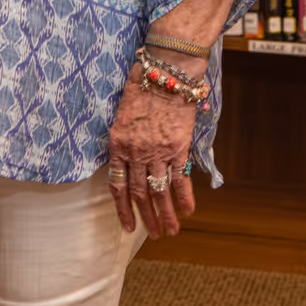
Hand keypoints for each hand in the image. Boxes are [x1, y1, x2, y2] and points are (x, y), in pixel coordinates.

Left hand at [104, 67, 199, 238]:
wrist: (165, 71)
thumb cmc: (141, 85)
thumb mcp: (122, 114)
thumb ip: (123, 139)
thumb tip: (125, 160)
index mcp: (117, 143)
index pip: (117, 185)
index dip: (122, 208)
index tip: (127, 226)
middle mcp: (136, 151)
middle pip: (139, 193)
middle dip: (146, 217)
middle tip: (153, 235)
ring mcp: (157, 151)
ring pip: (159, 191)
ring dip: (165, 215)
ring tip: (170, 232)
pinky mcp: (178, 147)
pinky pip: (180, 178)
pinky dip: (184, 197)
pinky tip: (188, 212)